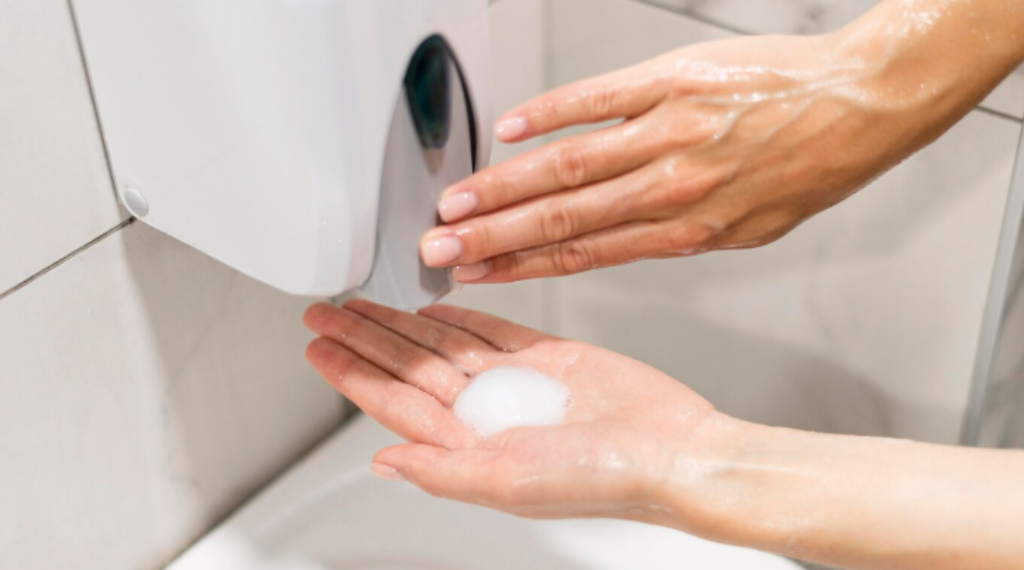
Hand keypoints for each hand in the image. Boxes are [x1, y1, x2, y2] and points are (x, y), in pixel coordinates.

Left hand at [303, 299, 716, 522]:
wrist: (674, 451)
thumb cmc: (604, 478)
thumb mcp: (510, 481)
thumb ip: (441, 471)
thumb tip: (382, 462)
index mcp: (471, 447)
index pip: (394, 404)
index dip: (353, 375)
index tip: (320, 347)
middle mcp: (486, 415)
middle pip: (408, 368)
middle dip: (364, 339)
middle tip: (325, 311)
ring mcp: (516, 384)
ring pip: (443, 345)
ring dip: (402, 323)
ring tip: (363, 302)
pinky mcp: (549, 358)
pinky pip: (493, 331)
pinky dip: (461, 316)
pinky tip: (432, 307)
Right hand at [420, 7, 1023, 282]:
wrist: (857, 106)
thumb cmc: (808, 165)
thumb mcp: (748, 227)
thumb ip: (678, 235)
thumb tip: (622, 241)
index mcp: (685, 230)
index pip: (583, 255)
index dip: (522, 268)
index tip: (480, 276)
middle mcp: (668, 189)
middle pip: (561, 218)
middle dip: (492, 238)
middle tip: (442, 248)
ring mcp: (665, 133)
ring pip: (568, 166)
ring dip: (504, 186)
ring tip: (459, 200)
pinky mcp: (669, 82)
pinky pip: (596, 100)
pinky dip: (548, 114)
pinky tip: (511, 129)